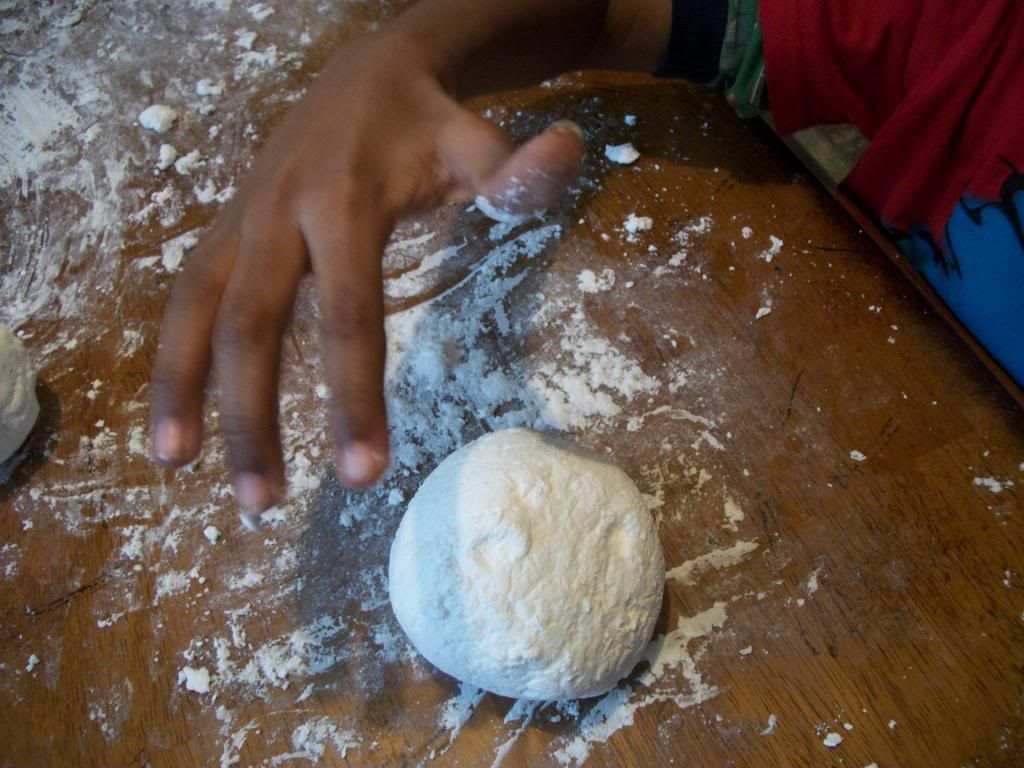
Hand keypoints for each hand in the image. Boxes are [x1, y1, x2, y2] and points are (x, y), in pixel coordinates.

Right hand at [149, 29, 584, 510]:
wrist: (366, 71)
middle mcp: (278, 212)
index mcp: (345, 202)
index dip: (353, 396)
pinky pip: (186, 295)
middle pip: (252, 325)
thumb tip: (564, 153)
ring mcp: (241, 218)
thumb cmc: (428, 123)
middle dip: (253, 417)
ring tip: (173, 467)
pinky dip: (173, 354)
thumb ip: (514, 172)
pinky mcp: (224, 227)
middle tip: (263, 504)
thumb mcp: (475, 141)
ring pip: (195, 309)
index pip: (348, 314)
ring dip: (181, 389)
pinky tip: (173, 413)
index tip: (363, 475)